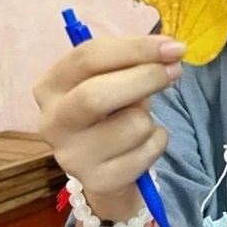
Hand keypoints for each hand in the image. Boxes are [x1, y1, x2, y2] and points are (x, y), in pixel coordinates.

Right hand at [33, 36, 184, 198]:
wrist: (107, 165)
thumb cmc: (112, 109)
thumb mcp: (113, 79)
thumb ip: (133, 62)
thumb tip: (171, 51)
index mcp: (51, 86)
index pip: (89, 57)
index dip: (135, 48)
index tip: (173, 46)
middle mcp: (52, 122)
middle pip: (96, 95)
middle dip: (146, 78)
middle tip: (176, 70)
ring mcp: (72, 157)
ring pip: (131, 125)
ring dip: (150, 117)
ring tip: (140, 120)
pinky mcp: (98, 181)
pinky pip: (146, 152)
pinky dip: (157, 141)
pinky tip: (143, 143)